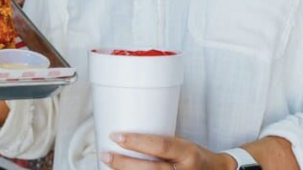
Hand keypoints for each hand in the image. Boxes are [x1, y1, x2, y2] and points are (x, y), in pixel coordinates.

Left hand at [100, 133, 234, 169]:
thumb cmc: (196, 157)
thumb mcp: (184, 144)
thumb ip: (162, 143)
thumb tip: (130, 135)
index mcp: (188, 152)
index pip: (160, 145)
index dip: (137, 141)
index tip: (117, 136)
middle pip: (150, 169)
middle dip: (124, 163)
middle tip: (106, 154)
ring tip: (109, 166)